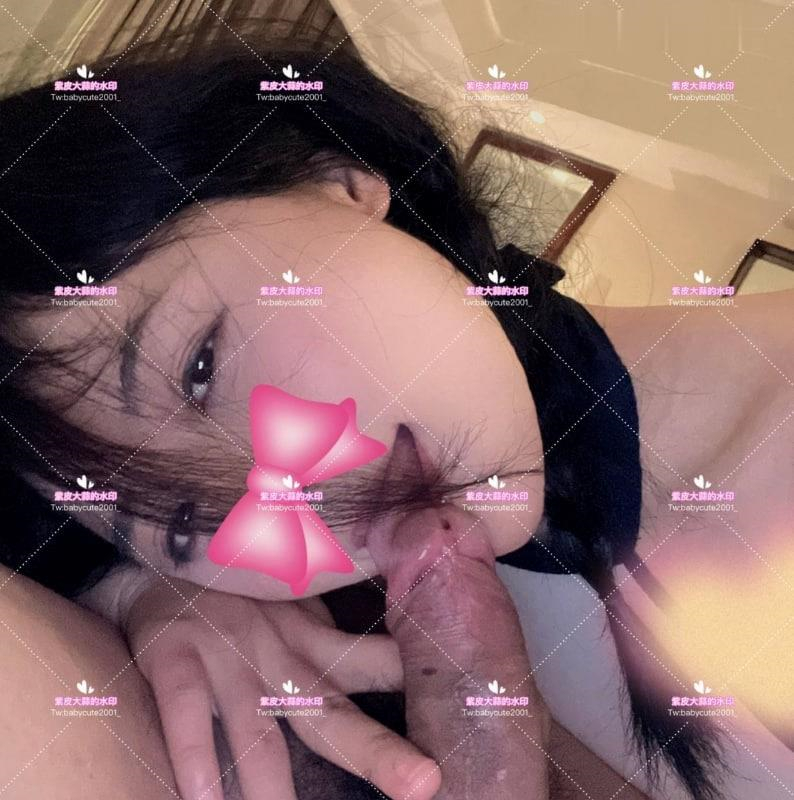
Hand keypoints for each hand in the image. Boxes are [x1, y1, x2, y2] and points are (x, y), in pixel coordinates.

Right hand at [123, 575, 439, 799]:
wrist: (163, 566)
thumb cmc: (243, 602)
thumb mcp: (300, 620)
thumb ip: (343, 647)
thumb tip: (408, 664)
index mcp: (315, 641)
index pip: (378, 666)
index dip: (418, 689)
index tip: (457, 726)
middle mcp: (279, 650)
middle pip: (332, 711)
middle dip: (377, 752)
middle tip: (423, 784)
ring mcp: (228, 653)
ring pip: (258, 728)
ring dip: (274, 783)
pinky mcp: (175, 655)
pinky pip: (186, 711)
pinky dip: (196, 756)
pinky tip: (206, 798)